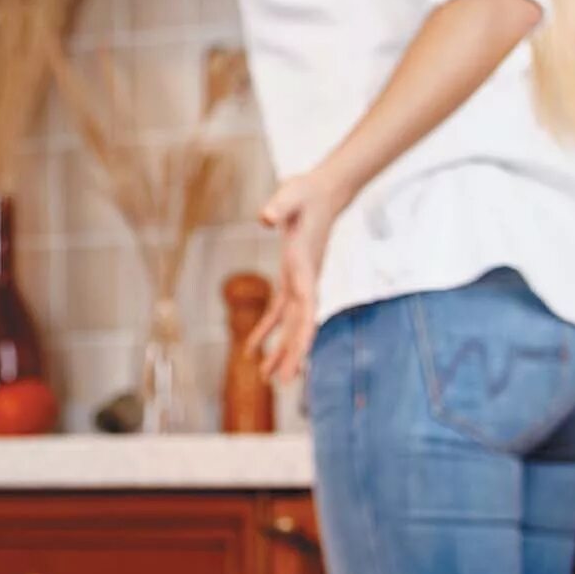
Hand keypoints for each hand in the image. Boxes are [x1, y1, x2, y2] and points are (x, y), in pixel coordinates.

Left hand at [254, 168, 345, 382]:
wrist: (322, 190)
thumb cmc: (305, 192)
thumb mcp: (290, 194)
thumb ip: (278, 206)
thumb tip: (264, 217)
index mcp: (304, 267)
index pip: (307, 307)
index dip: (304, 332)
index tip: (301, 356)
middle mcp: (306, 280)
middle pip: (301, 324)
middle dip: (293, 353)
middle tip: (283, 382)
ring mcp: (300, 281)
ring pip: (291, 324)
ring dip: (281, 350)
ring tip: (268, 378)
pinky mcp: (290, 277)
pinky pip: (278, 311)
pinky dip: (267, 329)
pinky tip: (253, 348)